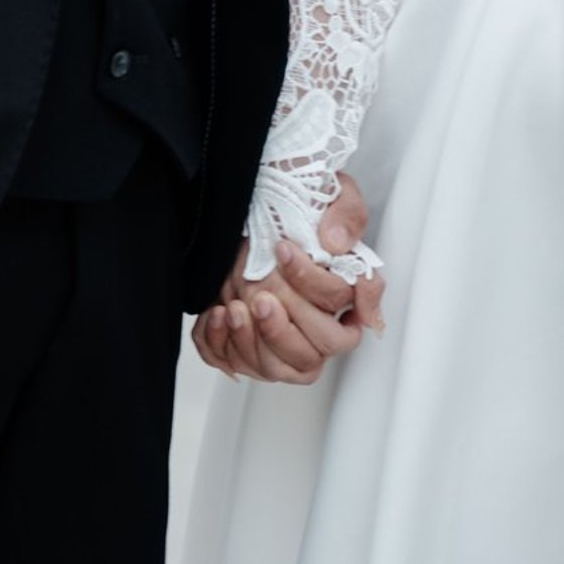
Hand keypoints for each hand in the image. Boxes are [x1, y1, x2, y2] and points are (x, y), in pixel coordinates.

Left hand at [191, 175, 385, 385]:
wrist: (258, 208)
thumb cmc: (303, 207)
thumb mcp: (335, 195)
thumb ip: (347, 215)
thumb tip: (335, 243)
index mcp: (343, 303)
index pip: (343, 324)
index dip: (314, 289)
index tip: (284, 251)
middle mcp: (313, 328)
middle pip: (310, 358)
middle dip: (282, 330)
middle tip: (261, 294)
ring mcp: (278, 340)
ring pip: (272, 368)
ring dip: (251, 341)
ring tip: (236, 307)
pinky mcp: (243, 343)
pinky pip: (230, 361)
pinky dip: (219, 344)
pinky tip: (217, 314)